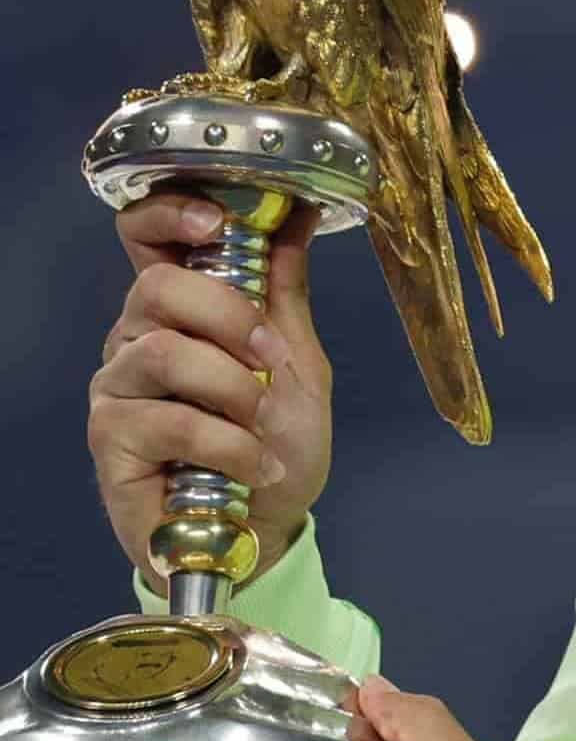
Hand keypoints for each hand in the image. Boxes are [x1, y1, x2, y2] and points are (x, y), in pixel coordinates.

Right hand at [87, 192, 332, 591]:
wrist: (270, 525)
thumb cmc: (278, 442)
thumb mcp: (298, 362)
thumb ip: (285, 292)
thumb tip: (300, 217)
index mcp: (180, 309)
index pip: (144, 237)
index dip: (171, 214)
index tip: (217, 222)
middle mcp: (136, 339)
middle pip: (156, 287)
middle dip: (229, 316)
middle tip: (272, 359)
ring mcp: (118, 390)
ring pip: (162, 353)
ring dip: (234, 388)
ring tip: (265, 422)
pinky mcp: (111, 442)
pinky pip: (167, 421)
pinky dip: (228, 443)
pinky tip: (254, 465)